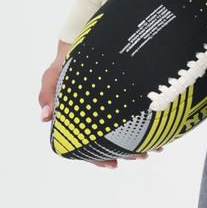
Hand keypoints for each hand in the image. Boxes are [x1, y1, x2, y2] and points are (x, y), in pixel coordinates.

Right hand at [39, 40, 161, 169]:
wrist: (83, 42)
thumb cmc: (65, 63)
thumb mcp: (52, 77)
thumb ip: (47, 95)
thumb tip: (44, 118)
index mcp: (78, 121)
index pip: (88, 147)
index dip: (99, 159)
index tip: (114, 165)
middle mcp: (97, 118)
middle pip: (112, 142)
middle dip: (127, 152)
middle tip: (142, 157)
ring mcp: (113, 109)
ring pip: (127, 132)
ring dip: (141, 142)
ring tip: (157, 149)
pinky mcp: (126, 98)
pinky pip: (138, 115)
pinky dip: (148, 125)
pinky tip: (162, 130)